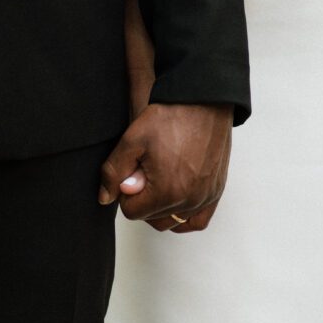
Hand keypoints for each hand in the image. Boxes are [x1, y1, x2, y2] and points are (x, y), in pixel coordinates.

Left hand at [98, 102, 232, 233]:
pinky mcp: (216, 191)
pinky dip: (185, 216)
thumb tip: (106, 197)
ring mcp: (206, 197)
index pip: (132, 212)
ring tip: (159, 181)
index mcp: (167, 192)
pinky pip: (197, 220)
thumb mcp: (132, 139)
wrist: (203, 100)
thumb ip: (114, 171)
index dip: (126, 191)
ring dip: (162, 208)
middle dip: (144, 199)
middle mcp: (189, 201)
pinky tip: (176, 200)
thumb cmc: (171, 116)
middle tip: (147, 171)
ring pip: (173, 222)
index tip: (134, 170)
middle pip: (152, 219)